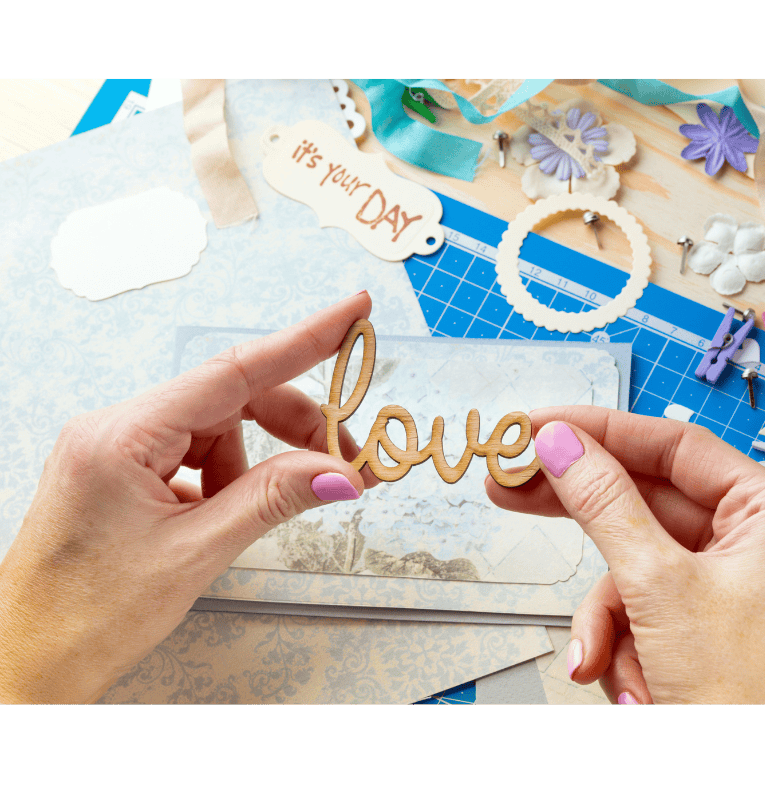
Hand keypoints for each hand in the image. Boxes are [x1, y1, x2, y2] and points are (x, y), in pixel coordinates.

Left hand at [0, 292, 377, 703]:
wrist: (30, 664)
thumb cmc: (89, 616)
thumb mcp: (196, 552)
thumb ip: (273, 499)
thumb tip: (339, 473)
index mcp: (122, 436)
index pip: (233, 371)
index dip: (304, 340)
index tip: (352, 314)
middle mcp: (115, 428)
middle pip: (231, 400)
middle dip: (293, 427)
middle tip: (346, 462)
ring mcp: (117, 448)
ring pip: (218, 429)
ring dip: (257, 463)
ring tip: (262, 512)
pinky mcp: (122, 470)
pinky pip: (195, 454)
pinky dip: (227, 480)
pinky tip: (224, 517)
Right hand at [486, 407, 764, 703]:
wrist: (749, 785)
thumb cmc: (743, 701)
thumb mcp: (658, 586)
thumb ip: (604, 503)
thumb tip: (562, 444)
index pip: (674, 447)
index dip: (602, 430)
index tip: (542, 425)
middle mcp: (752, 542)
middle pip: (644, 500)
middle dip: (580, 512)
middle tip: (513, 483)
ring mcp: (724, 584)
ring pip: (631, 565)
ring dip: (603, 616)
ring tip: (595, 658)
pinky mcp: (698, 621)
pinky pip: (637, 606)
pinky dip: (618, 641)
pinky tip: (624, 681)